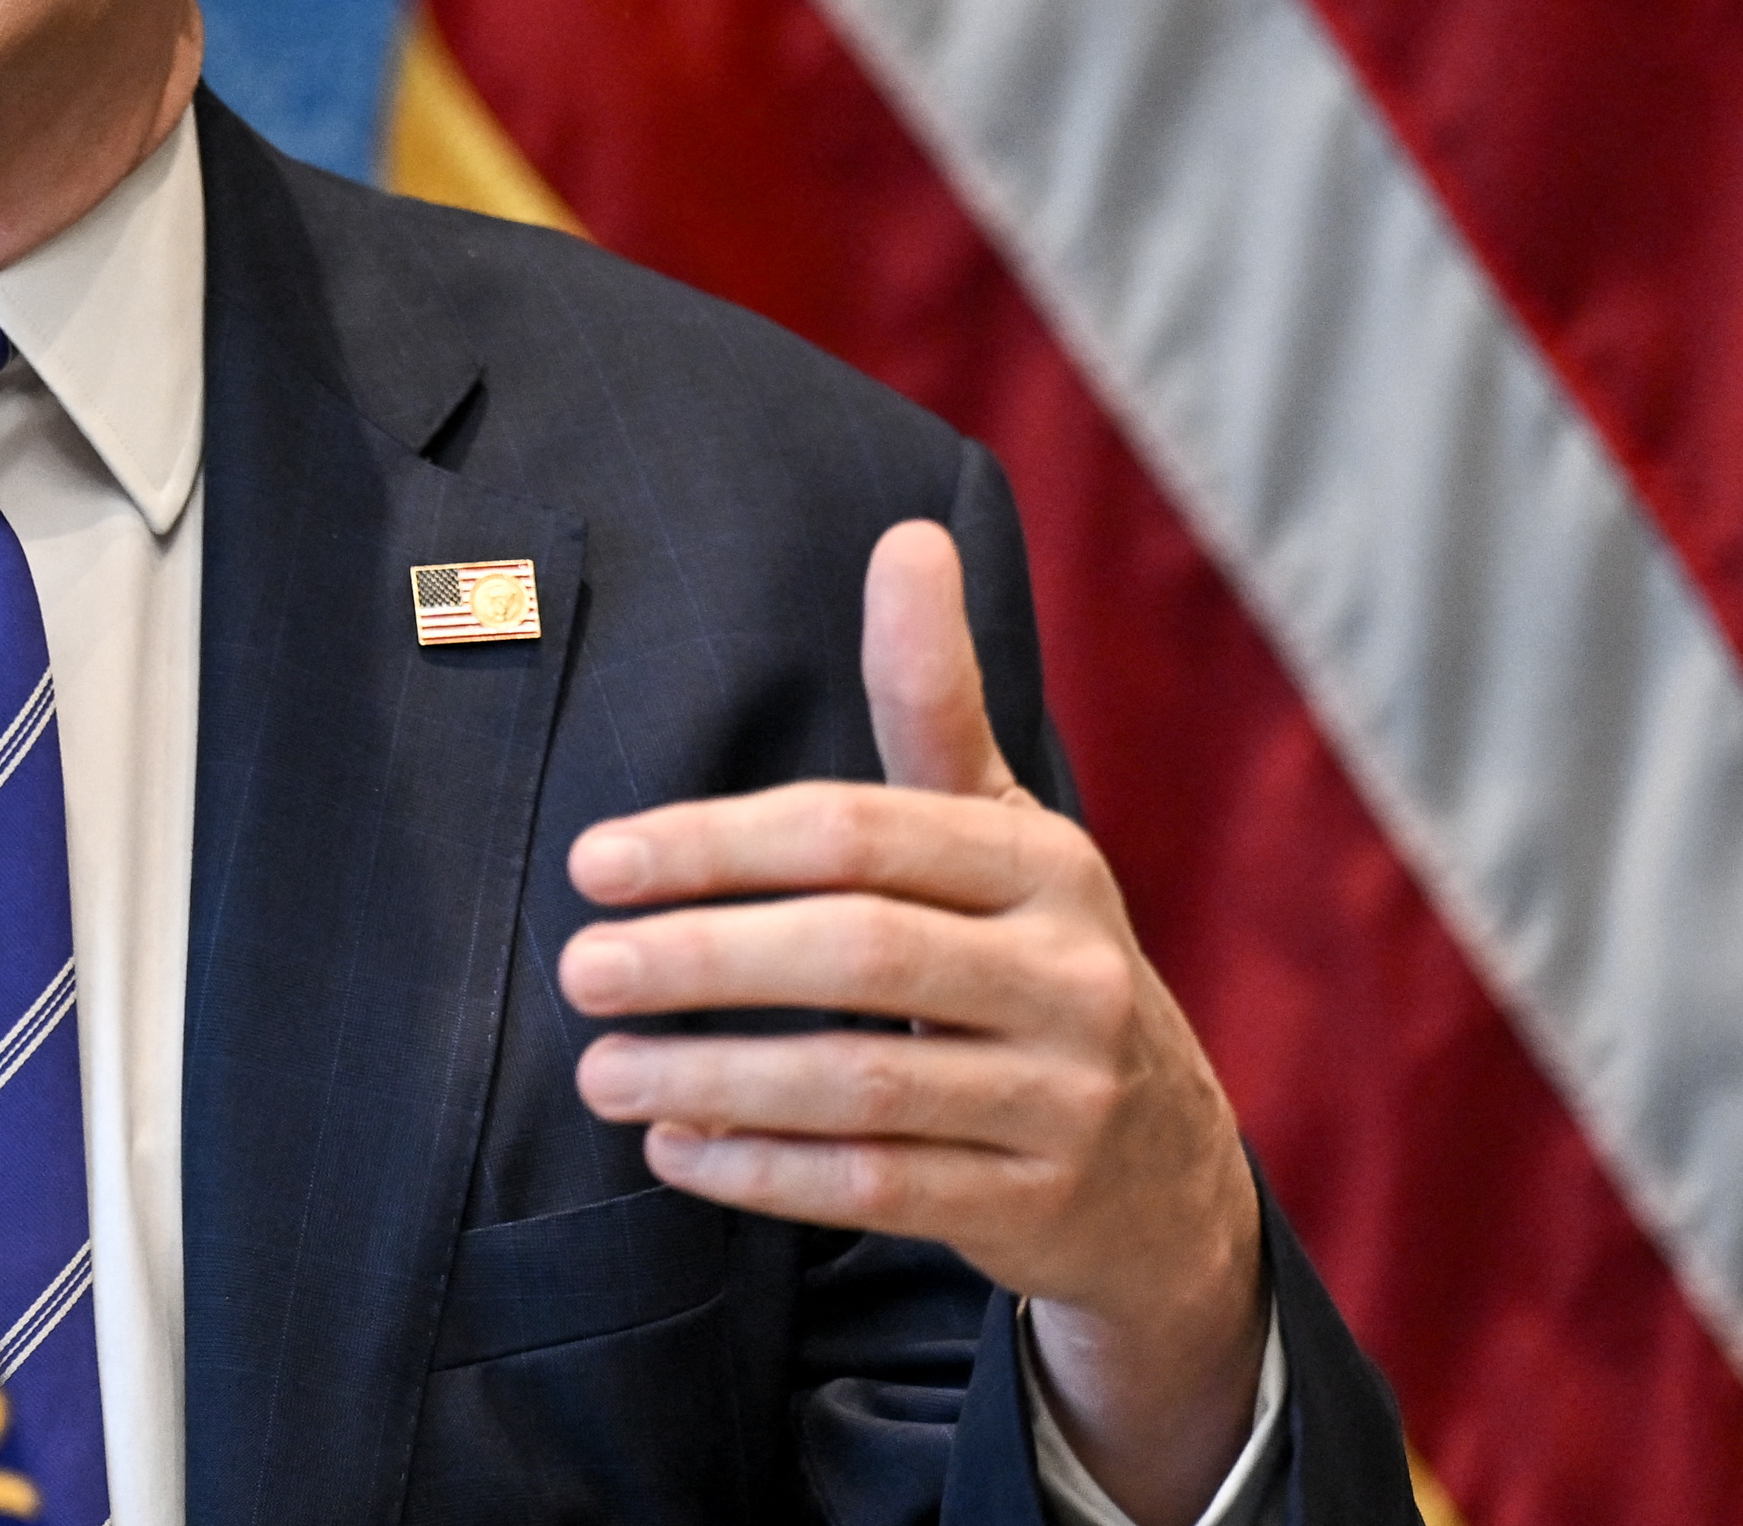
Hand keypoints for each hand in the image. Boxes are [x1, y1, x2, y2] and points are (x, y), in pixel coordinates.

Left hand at [556, 522, 1264, 1525]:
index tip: (592, 863)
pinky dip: (766, 1170)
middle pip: (858, 951)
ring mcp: (1063, 1095)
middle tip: (580, 969)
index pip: (857, 832)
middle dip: (704, 958)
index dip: (716, 842)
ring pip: (863, 1083)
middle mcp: (1068, 971)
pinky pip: (882, 1186)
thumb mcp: (998, 827)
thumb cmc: (1032, 958)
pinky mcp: (1038, 1205)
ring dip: (714, 1077)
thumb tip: (908, 536)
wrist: (1163, 1168)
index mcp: (1040, 860)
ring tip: (598, 1072)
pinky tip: (674, 1148)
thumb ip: (933, 701)